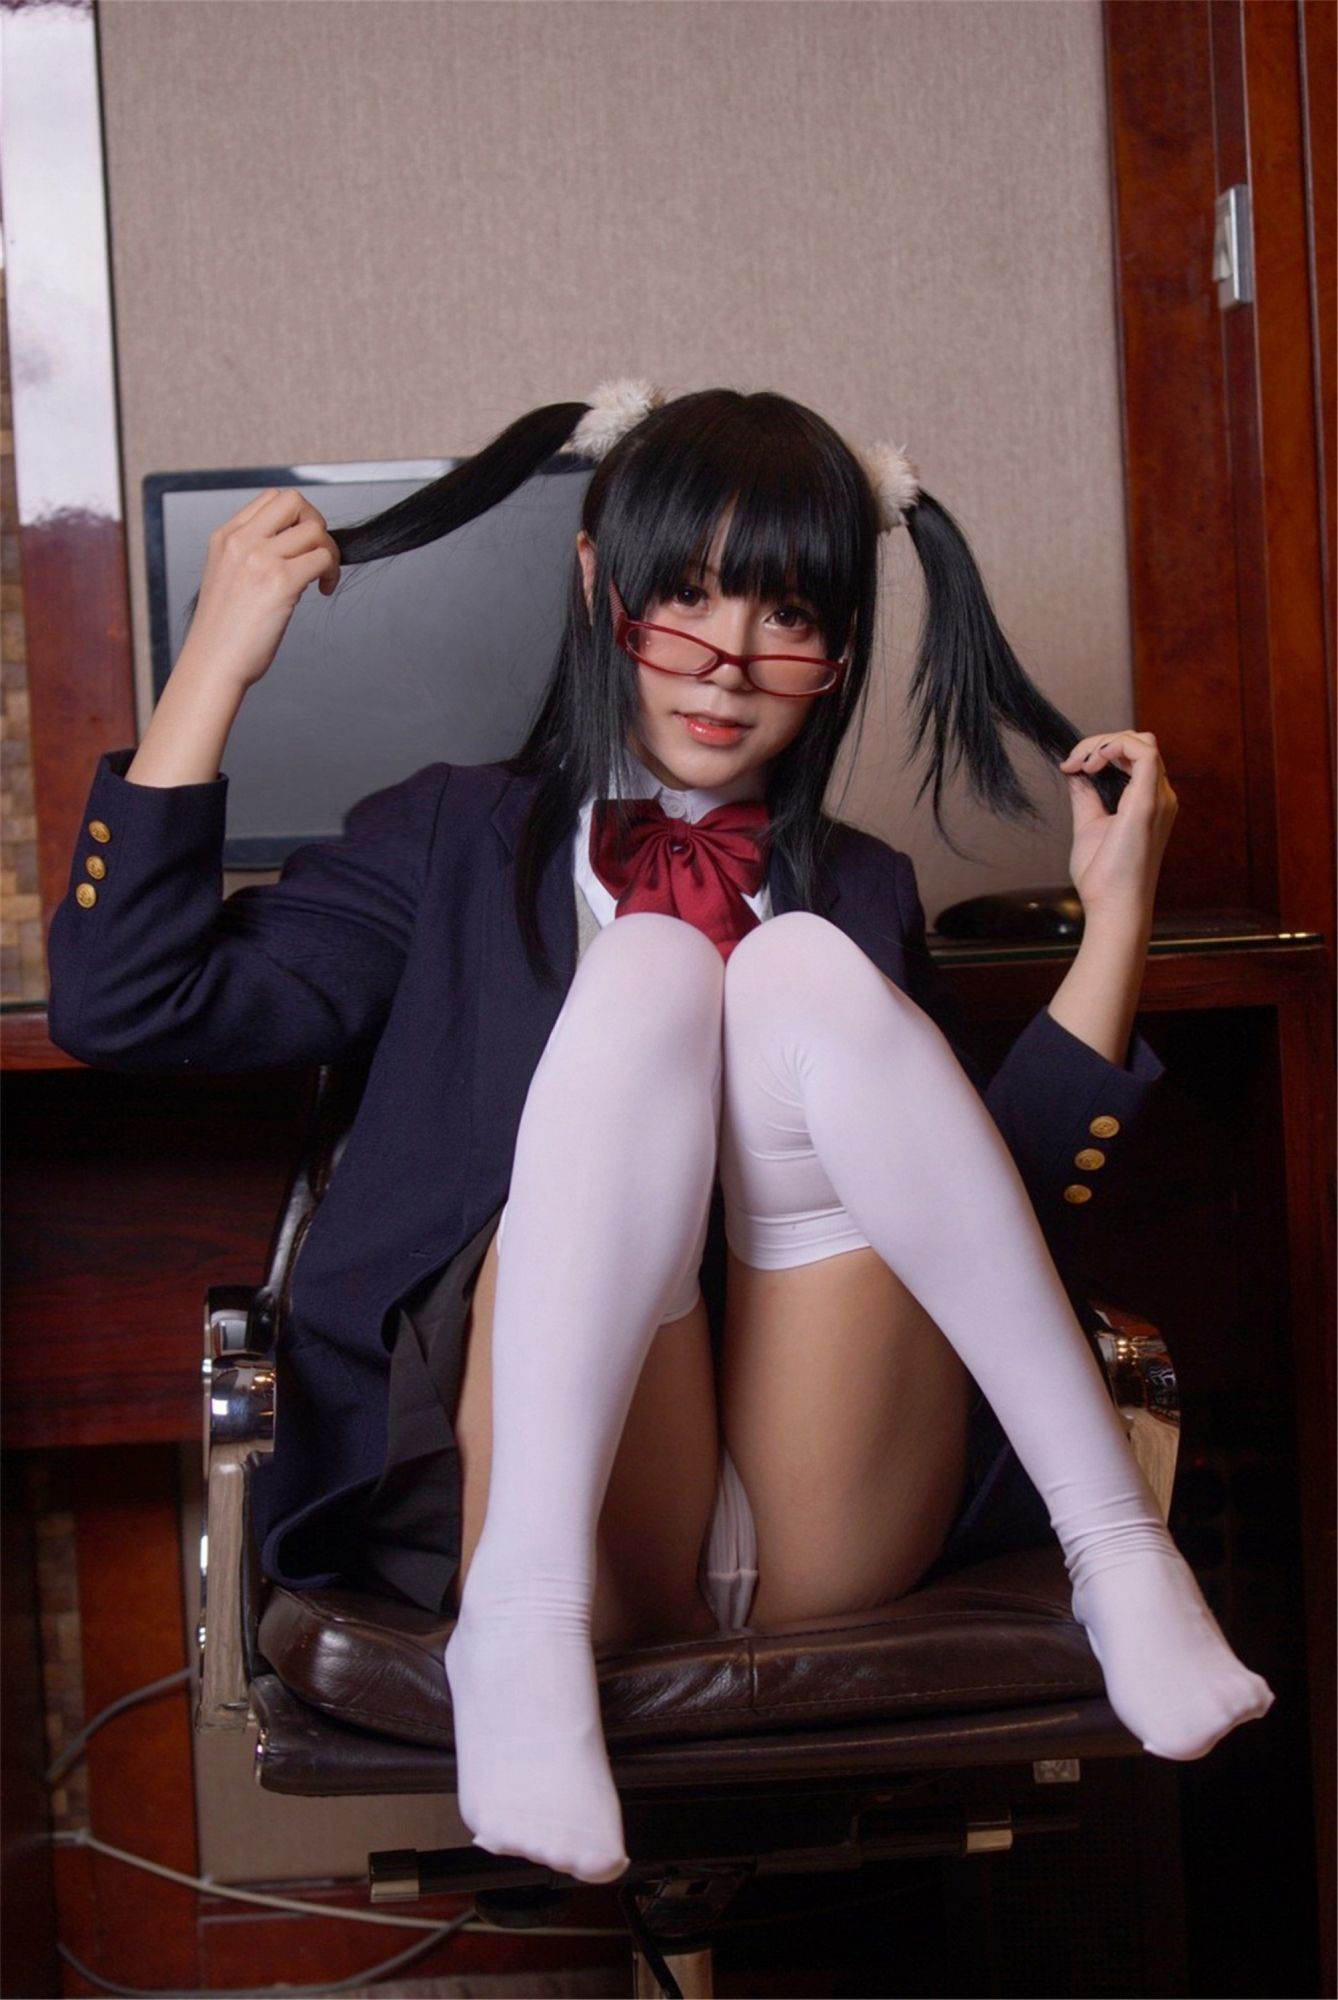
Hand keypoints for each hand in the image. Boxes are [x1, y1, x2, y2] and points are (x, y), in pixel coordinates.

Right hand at [180, 488, 342, 691]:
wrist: (213, 662)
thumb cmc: (223, 631)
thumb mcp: (226, 577)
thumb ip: (250, 555)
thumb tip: (294, 547)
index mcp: (225, 537)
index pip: (271, 499)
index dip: (296, 516)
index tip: (301, 543)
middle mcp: (241, 541)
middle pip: (294, 501)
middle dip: (316, 523)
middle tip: (317, 552)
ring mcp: (259, 559)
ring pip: (314, 530)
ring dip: (329, 552)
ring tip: (322, 577)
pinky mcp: (280, 581)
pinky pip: (322, 558)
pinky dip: (331, 572)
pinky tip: (323, 589)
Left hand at [1058, 730, 1177, 917]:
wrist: (1112, 906)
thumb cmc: (1104, 876)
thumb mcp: (1089, 824)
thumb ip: (1086, 795)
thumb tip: (1075, 772)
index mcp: (1149, 801)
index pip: (1134, 756)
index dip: (1100, 751)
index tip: (1070, 767)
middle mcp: (1161, 796)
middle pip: (1139, 743)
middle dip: (1100, 743)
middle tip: (1072, 764)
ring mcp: (1158, 798)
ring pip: (1142, 742)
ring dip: (1104, 744)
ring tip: (1081, 765)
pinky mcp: (1148, 802)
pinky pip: (1143, 752)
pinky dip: (1114, 748)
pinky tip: (1091, 765)